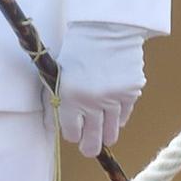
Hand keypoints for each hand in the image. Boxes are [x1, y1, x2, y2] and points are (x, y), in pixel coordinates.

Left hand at [54, 22, 147, 157]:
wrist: (105, 31)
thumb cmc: (76, 53)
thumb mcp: (57, 76)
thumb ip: (53, 103)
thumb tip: (50, 128)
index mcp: (71, 98)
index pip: (71, 133)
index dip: (72, 134)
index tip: (74, 132)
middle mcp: (93, 101)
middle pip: (93, 140)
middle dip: (89, 148)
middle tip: (88, 150)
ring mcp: (115, 98)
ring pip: (111, 131)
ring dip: (106, 135)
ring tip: (104, 138)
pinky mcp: (131, 92)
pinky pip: (124, 115)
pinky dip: (119, 118)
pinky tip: (114, 118)